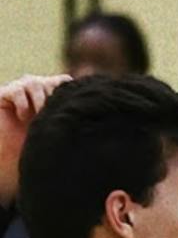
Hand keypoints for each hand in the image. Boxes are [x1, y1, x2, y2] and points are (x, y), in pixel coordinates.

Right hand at [0, 73, 68, 204]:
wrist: (11, 155)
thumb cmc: (40, 145)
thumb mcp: (63, 132)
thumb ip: (78, 122)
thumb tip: (107, 121)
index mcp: (53, 94)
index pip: (66, 82)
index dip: (70, 93)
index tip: (72, 111)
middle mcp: (38, 87)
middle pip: (53, 82)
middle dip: (53, 98)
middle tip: (48, 116)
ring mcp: (20, 88)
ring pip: (35, 83)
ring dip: (39, 102)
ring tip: (35, 119)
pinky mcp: (4, 92)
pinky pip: (17, 90)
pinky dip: (22, 104)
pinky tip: (22, 117)